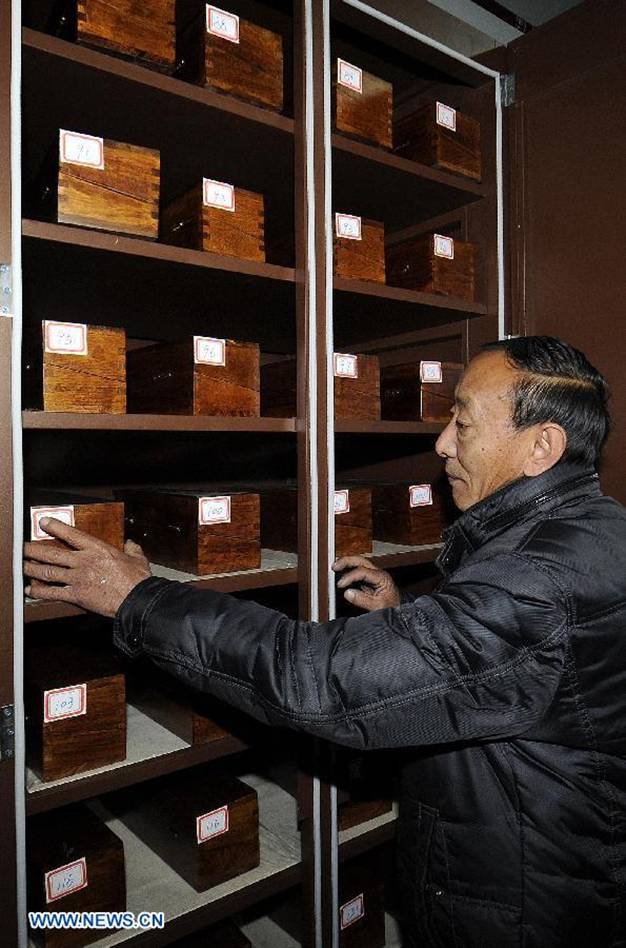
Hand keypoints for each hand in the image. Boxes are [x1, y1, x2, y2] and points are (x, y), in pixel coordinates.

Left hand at [24, 517, 151, 617]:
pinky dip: (39, 591)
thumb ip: (132, 549)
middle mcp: (83, 562)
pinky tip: (31, 590)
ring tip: (23, 566)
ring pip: (48, 571)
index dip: (55, 527)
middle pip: (52, 554)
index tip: (44, 522)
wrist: (136, 599)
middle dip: (34, 550)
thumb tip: (131, 544)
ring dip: (32, 569)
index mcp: (97, 549)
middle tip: (23, 547)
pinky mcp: (76, 595)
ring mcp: (77, 578)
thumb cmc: (137, 580)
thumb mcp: (137, 559)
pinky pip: (53, 592)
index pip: (71, 534)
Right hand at [332, 555, 400, 611]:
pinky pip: (358, 570)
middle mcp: (378, 573)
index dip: (349, 577)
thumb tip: (347, 593)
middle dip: (346, 561)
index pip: (363, 571)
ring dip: (346, 563)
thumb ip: (362, 600)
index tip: (340, 584)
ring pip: (359, 563)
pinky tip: (341, 574)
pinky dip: (348, 570)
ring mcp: (374, 575)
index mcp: (382, 577)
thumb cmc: (392, 608)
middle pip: (361, 560)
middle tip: (334, 566)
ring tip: (335, 567)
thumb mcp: (377, 607)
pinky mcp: (370, 579)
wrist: (399, 611)